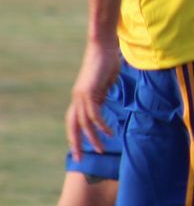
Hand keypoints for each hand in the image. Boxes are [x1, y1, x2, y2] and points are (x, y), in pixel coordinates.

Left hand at [66, 40, 120, 161]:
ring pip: (84, 123)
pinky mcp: (89, 93)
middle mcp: (77, 98)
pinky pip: (94, 115)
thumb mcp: (104, 83)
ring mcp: (81, 96)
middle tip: (79, 159)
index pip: (74, 120)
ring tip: (100, 150)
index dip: (75, 135)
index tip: (79, 148)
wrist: (103, 47)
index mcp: (80, 97)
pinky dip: (101, 126)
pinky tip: (109, 133)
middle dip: (75, 143)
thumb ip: (101, 95)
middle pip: (73, 125)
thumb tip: (103, 103)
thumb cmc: (107, 61)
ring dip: (92, 138)